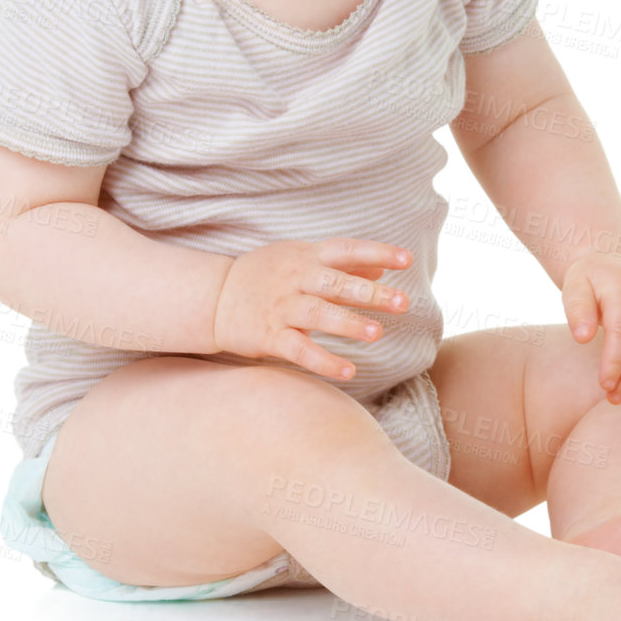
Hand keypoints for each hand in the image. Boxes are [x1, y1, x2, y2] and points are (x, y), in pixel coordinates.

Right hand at [212, 236, 412, 381]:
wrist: (214, 296)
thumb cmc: (267, 274)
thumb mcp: (301, 258)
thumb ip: (343, 263)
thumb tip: (384, 264)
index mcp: (306, 256)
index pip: (347, 250)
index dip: (377, 252)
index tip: (407, 259)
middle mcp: (295, 279)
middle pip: (335, 283)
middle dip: (369, 292)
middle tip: (402, 303)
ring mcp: (281, 308)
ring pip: (318, 314)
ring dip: (348, 324)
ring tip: (377, 333)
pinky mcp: (269, 336)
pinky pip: (299, 350)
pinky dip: (323, 361)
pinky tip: (348, 371)